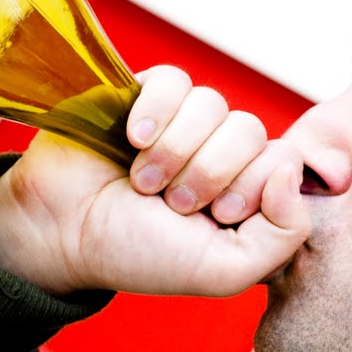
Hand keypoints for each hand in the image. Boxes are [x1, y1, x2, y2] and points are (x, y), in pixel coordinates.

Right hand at [0, 65, 308, 296]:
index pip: (285, 160)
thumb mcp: (224, 271)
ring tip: (143, 182)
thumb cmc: (139, 254)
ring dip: (174, 151)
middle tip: (171, 204)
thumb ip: (284, 235)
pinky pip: (175, 81)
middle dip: (207, 174)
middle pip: (250, 131)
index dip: (250, 188)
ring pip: (213, 105)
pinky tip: (132, 139)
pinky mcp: (148, 94)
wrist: (62, 233)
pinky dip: (154, 113)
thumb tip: (289, 171)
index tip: (214, 217)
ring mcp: (185, 121)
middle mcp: (223, 151)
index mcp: (249, 190)